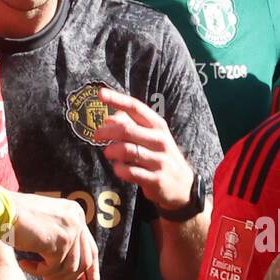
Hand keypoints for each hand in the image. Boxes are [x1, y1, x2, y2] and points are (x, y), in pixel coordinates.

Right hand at [9, 191, 99, 279]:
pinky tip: (25, 264)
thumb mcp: (46, 223)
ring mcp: (71, 230)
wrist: (0, 210)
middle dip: (71, 278)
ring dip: (51, 274)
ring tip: (34, 269)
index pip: (91, 248)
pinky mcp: (60, 242)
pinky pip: (54, 268)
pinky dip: (39, 271)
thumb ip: (61, 236)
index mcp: (75, 213)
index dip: (93, 272)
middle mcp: (77, 219)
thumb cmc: (15, 217)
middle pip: (85, 261)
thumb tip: (71, 265)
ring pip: (70, 268)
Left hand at [92, 88, 194, 212]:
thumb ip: (130, 125)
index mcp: (158, 126)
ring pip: (126, 150)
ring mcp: (159, 160)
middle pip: (126, 130)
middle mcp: (160, 140)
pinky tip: (119, 168)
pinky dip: (118, 169)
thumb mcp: (150, 136)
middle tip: (97, 135)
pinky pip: (129, 171)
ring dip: (111, 151)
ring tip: (109, 153)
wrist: (181, 184)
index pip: (135, 108)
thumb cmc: (160, 155)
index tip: (100, 94)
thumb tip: (107, 120)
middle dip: (106, 132)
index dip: (117, 100)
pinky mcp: (155, 179)